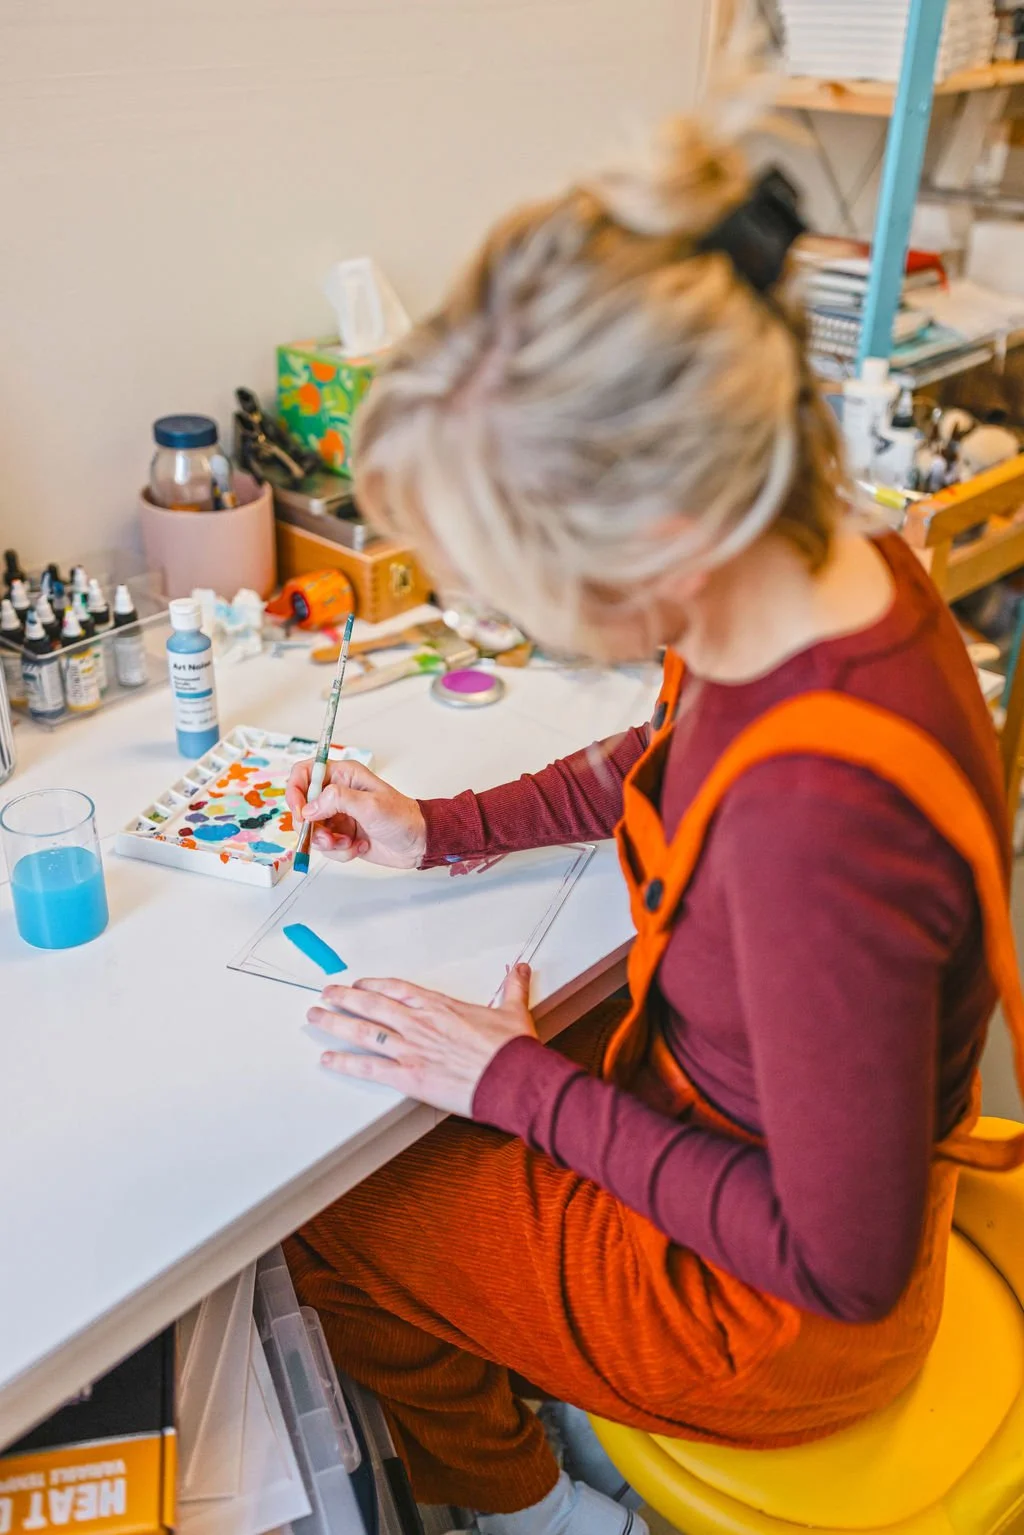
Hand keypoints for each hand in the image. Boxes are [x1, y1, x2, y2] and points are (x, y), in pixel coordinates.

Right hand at [286, 759, 426, 867]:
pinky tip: (358, 847)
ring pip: (312, 830)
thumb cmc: (402, 817)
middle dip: (312, 826)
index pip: (305, 773)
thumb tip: (310, 808)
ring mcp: (338, 815)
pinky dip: (339, 851)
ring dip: (327, 842)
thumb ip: (337, 800)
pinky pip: (326, 846)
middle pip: (303, 806)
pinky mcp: (342, 835)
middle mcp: (337, 793)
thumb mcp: (370, 805)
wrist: (418, 843)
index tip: (300, 811)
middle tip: (327, 836)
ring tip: (348, 843)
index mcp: (343, 775)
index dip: (296, 790)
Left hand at [306, 964, 536, 1115]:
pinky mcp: (409, 1076)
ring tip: (315, 1016)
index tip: (359, 983)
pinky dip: (345, 1063)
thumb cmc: (511, 1049)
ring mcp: (411, 1049)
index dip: (374, 984)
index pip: (397, 989)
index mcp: (439, 1006)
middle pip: (372, 1004)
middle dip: (344, 998)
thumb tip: (520, 970)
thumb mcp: (513, 1012)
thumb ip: (512, 988)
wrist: (512, 1077)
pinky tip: (327, 1059)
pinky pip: (368, 1068)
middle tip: (325, 994)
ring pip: (363, 1031)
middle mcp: (419, 1023)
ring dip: (335, 1023)